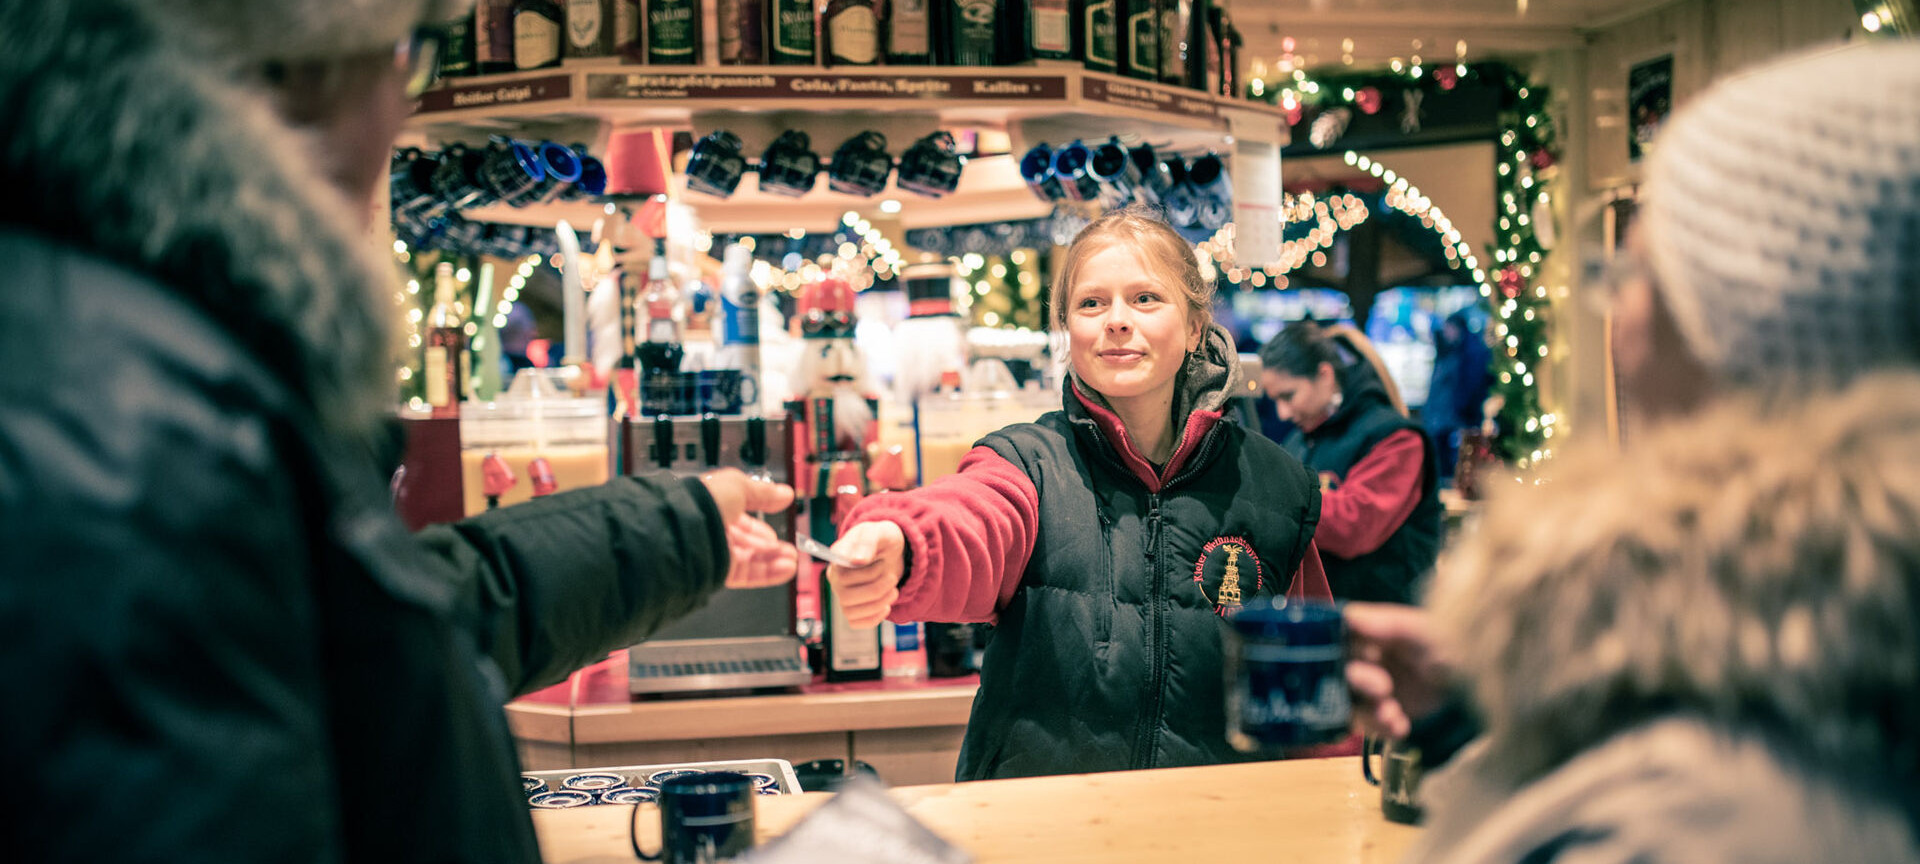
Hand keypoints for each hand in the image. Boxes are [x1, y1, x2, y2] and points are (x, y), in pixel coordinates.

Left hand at [699, 469, 798, 589]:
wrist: (683, 528)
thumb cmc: (702, 501)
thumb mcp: (738, 486)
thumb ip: (764, 493)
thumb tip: (785, 493)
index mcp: (715, 508)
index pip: (741, 520)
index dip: (760, 524)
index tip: (775, 525)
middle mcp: (714, 531)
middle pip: (748, 542)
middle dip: (771, 545)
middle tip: (789, 547)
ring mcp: (716, 552)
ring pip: (750, 560)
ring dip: (774, 560)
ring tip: (792, 559)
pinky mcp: (718, 571)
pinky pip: (747, 574)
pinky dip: (768, 573)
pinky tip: (785, 568)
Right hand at [824, 521, 906, 628]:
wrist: (894, 551)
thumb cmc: (883, 539)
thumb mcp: (880, 532)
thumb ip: (868, 542)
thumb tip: (856, 560)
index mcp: (837, 558)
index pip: (841, 574)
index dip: (865, 574)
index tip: (882, 564)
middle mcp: (836, 578)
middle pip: (846, 596)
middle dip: (876, 589)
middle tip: (892, 577)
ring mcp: (843, 595)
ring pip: (851, 612)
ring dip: (878, 603)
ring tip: (893, 590)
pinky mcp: (853, 609)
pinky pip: (856, 623)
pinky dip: (874, 617)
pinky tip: (886, 605)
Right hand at [1345, 602, 1451, 739]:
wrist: (1481, 685)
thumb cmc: (1454, 647)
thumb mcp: (1424, 631)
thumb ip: (1387, 623)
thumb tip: (1347, 616)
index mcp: (1370, 634)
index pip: (1336, 636)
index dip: (1336, 646)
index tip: (1358, 654)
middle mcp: (1365, 661)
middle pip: (1338, 672)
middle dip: (1357, 681)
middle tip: (1383, 687)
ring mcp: (1372, 691)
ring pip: (1348, 703)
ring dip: (1366, 711)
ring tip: (1391, 715)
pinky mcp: (1383, 715)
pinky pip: (1367, 726)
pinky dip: (1381, 728)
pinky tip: (1400, 726)